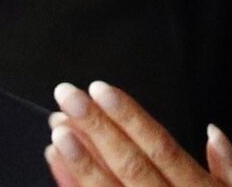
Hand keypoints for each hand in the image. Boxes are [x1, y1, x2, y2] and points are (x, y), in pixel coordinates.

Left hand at [45, 81, 231, 186]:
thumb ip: (228, 171)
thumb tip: (213, 133)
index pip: (162, 149)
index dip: (131, 118)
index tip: (101, 89)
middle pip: (131, 164)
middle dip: (97, 127)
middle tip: (66, 95)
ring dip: (81, 159)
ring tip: (57, 129)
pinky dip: (72, 183)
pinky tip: (53, 159)